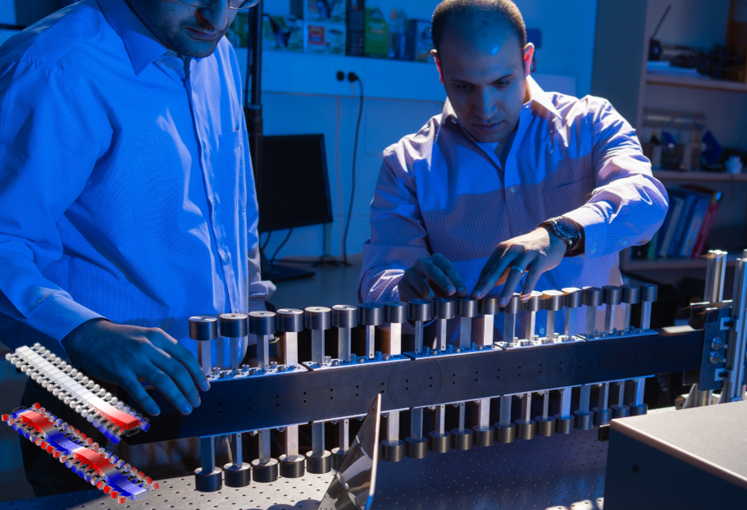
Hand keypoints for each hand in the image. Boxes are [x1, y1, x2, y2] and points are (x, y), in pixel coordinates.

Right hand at [62, 319, 209, 415]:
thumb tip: (184, 371)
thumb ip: (164, 351)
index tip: (204, 386)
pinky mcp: (119, 371)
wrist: (90, 335)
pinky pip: (137, 389)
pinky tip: (156, 411)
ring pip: (162, 380)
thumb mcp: (146, 337)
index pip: (185, 356)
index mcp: (159, 337)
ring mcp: (134, 359)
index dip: (197, 373)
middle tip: (196, 402)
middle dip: (190, 389)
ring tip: (185, 408)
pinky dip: (148, 401)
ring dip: (177, 397)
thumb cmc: (121, 340)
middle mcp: (149, 346)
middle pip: (177, 370)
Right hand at [399, 254, 467, 301]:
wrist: (415, 289)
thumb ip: (454, 289)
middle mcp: (421, 263)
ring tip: (436, 302)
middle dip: (443, 282)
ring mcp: (410, 273)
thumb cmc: (436, 286)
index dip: (456, 281)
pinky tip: (424, 305)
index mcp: (436, 259)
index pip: (447, 268)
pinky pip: (411, 294)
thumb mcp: (446, 285)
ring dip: (430, 294)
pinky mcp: (402, 284)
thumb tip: (462, 296)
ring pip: (420, 284)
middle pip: (433, 271)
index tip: (462, 293)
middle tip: (452, 293)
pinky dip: (419, 301)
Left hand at [471, 227, 566, 303]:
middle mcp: (513, 249)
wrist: (552, 237)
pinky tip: (523, 299)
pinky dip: (527, 288)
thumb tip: (487, 287)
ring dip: (507, 290)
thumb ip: (501, 269)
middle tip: (476, 296)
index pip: (488, 267)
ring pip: (514, 274)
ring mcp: (527, 253)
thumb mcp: (512, 255)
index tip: (473, 294)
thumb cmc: (528, 250)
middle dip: (486, 284)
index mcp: (502, 249)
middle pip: (497, 269)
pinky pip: (533, 275)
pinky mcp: (541, 259)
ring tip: (501, 304)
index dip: (481, 281)